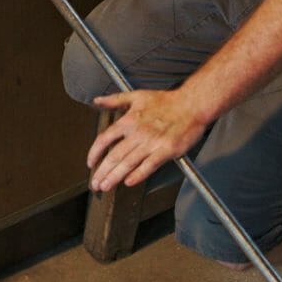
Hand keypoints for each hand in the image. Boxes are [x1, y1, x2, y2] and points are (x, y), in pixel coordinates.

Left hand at [87, 89, 206, 190]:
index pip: (105, 138)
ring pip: (128, 164)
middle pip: (114, 156)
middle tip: (95, 183)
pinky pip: (148, 167)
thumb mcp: (137, 96)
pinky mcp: (166, 151)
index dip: (95, 153)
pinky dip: (137, 176)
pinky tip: (128, 182)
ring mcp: (152, 143)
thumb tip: (97, 101)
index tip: (90, 163)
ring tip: (105, 186)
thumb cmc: (166, 101)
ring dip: (114, 177)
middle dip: (102, 172)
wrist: (191, 105)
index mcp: (129, 120)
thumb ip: (115, 100)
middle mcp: (138, 133)